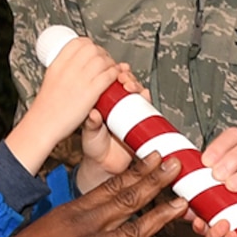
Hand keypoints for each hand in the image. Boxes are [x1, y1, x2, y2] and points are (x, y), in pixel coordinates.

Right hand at [0, 153, 184, 236]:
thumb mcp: (49, 225)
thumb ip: (74, 221)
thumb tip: (92, 218)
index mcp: (74, 211)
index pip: (112, 185)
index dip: (138, 171)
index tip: (156, 157)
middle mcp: (85, 225)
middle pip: (127, 198)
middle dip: (155, 181)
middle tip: (177, 165)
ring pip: (132, 228)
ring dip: (161, 215)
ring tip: (182, 203)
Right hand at [7, 36, 129, 173]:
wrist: (43, 125)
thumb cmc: (46, 109)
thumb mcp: (50, 82)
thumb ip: (62, 73)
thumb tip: (72, 68)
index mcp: (57, 64)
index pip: (77, 43)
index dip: (89, 45)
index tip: (93, 52)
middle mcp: (68, 69)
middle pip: (92, 49)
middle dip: (102, 54)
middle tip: (105, 62)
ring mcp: (79, 80)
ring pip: (102, 61)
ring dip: (111, 64)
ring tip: (111, 71)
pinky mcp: (89, 92)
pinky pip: (107, 76)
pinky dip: (114, 74)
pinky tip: (115, 79)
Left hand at [76, 64, 145, 190]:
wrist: (105, 164)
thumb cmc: (94, 146)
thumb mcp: (89, 134)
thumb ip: (91, 124)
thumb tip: (93, 114)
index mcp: (103, 103)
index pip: (109, 82)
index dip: (112, 74)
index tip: (113, 72)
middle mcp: (118, 104)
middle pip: (125, 83)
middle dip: (126, 77)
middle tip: (123, 79)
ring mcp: (130, 112)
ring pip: (137, 93)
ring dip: (136, 86)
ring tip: (131, 87)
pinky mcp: (141, 122)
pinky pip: (147, 108)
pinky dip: (147, 100)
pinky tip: (145, 96)